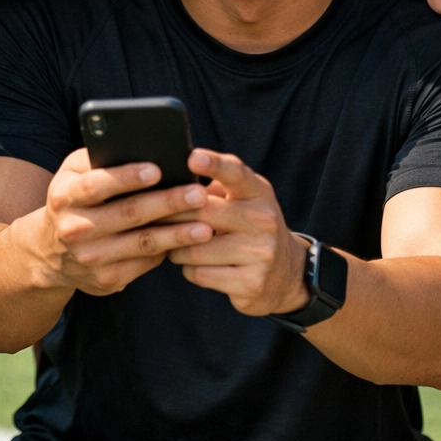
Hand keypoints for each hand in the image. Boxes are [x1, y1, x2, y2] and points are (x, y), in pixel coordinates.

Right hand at [29, 148, 211, 295]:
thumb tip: (139, 144)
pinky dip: (170, 250)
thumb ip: (99, 158)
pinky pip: (145, 263)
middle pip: (128, 214)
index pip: (96, 184)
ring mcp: (91, 258)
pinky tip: (191, 241)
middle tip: (198, 193)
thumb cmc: (74, 200)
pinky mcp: (107, 280)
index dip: (126, 177)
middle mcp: (75, 229)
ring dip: (177, 234)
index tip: (157, 169)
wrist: (50, 253)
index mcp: (65, 196)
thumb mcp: (72, 175)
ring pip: (142, 243)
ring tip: (206, 225)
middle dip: (167, 202)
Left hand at [168, 149, 309, 316]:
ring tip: (177, 245)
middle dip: (172, 216)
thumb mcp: (244, 199)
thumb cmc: (251, 227)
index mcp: (259, 192)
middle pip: (203, 213)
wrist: (285, 272)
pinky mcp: (251, 283)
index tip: (192, 157)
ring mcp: (260, 253)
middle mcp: (264, 220)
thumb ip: (215, 186)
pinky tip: (197, 264)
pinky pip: (200, 273)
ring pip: (195, 249)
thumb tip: (173, 181)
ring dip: (177, 248)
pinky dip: (189, 268)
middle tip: (154, 217)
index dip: (214, 164)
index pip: (236, 173)